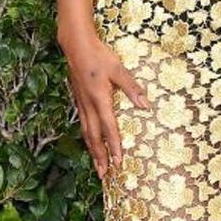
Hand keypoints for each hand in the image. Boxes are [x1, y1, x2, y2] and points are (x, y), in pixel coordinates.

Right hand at [60, 33, 150, 181]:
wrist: (75, 45)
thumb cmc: (98, 56)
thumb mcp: (118, 69)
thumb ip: (132, 88)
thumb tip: (145, 105)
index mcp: (99, 99)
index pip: (108, 128)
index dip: (114, 146)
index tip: (118, 162)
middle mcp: (88, 105)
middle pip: (94, 137)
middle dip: (100, 156)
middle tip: (104, 175)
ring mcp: (81, 103)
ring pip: (86, 132)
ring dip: (92, 150)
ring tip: (97, 165)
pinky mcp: (79, 99)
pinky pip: (83, 124)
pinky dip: (87, 137)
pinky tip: (90, 142)